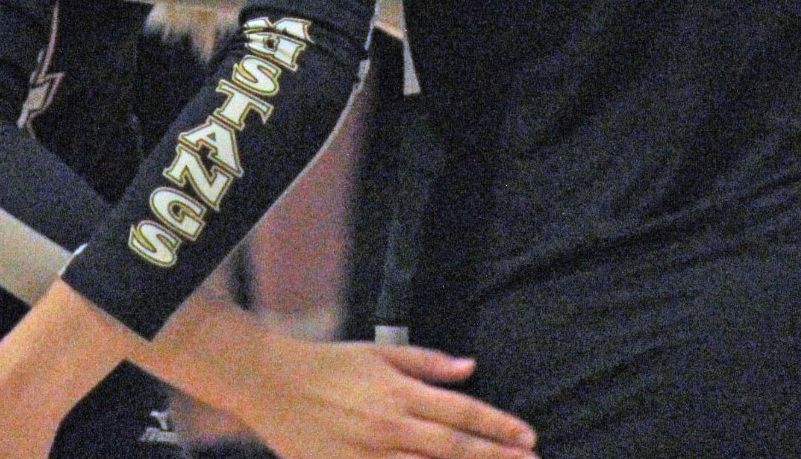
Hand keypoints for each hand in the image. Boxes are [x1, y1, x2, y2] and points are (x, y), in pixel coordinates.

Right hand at [221, 339, 539, 458]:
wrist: (272, 384)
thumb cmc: (329, 365)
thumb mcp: (379, 352)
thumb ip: (427, 362)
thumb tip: (470, 368)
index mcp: (400, 392)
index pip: (461, 410)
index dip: (498, 425)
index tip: (528, 436)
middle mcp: (390, 425)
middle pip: (454, 446)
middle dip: (497, 458)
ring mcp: (371, 454)